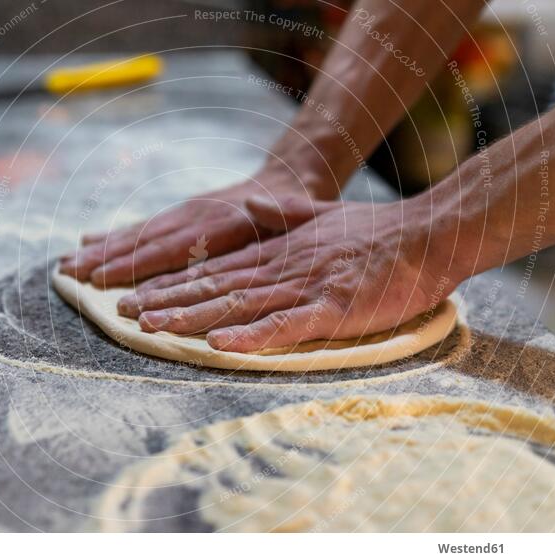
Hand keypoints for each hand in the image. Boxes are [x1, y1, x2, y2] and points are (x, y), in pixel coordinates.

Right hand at [59, 167, 332, 287]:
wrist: (287, 179)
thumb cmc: (290, 211)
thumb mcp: (282, 222)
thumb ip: (256, 231)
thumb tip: (228, 246)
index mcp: (215, 226)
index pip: (166, 251)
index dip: (133, 267)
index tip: (101, 281)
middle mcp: (191, 218)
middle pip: (140, 242)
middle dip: (103, 260)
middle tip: (68, 276)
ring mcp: (183, 214)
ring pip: (135, 234)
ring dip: (100, 250)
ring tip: (66, 264)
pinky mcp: (180, 213)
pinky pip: (143, 226)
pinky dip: (114, 235)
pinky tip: (89, 241)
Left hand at [117, 195, 456, 351]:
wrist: (428, 234)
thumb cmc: (378, 232)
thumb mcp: (323, 216)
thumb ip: (283, 214)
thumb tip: (250, 205)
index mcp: (278, 250)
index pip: (216, 268)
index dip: (176, 282)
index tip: (140, 293)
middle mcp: (282, 266)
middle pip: (215, 285)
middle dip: (169, 299)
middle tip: (126, 313)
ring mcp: (305, 287)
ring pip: (238, 303)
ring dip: (194, 316)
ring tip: (154, 327)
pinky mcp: (332, 308)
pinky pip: (284, 326)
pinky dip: (251, 336)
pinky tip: (219, 346)